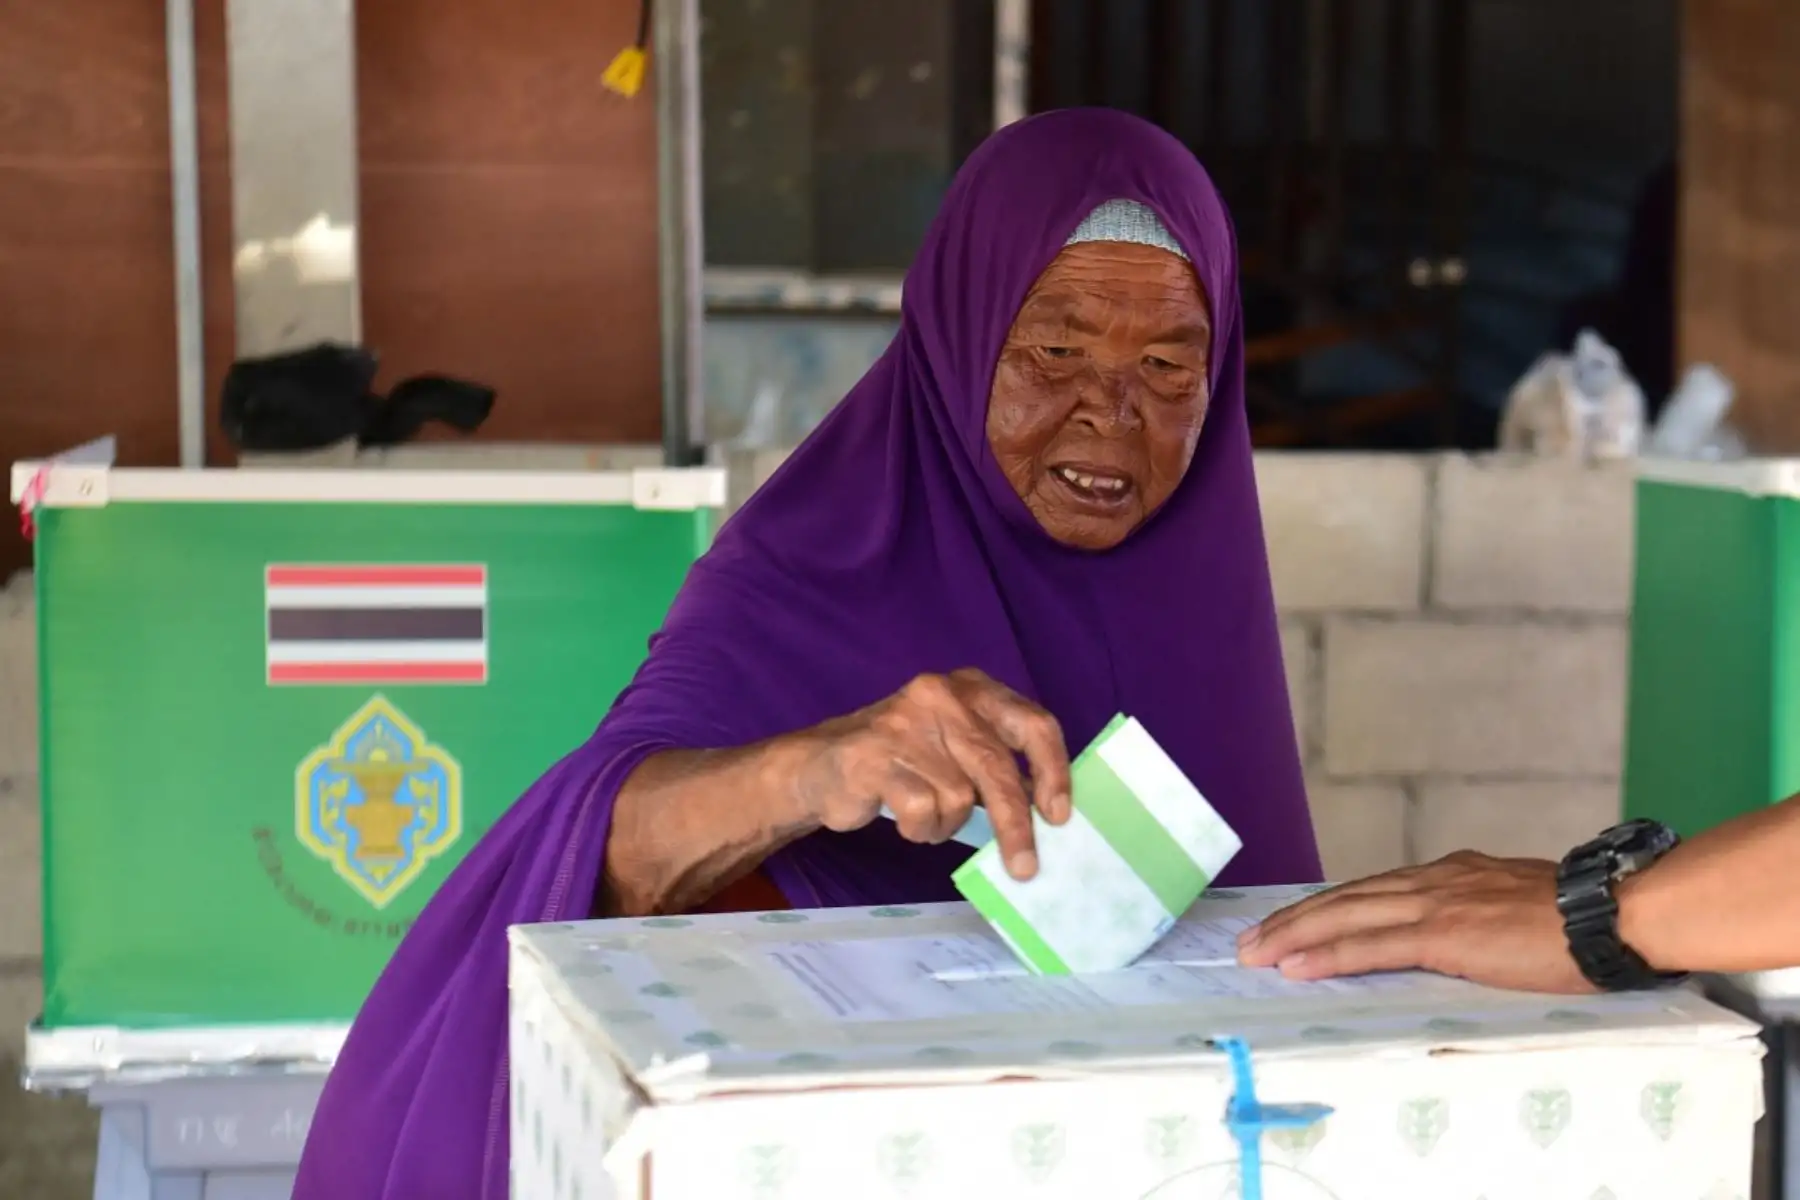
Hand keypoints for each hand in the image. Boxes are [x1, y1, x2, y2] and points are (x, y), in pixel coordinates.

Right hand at [798, 669, 1071, 879]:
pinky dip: (920, 829)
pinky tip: (906, 819)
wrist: (819, 767)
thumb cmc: (904, 763)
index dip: (1053, 771)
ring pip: (957, 797)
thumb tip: (1051, 813)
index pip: (1032, 723)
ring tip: (927, 817)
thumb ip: (999, 766)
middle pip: (996, 767)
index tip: (1059, 815)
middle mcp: (943, 696)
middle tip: (1025, 867)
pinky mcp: (874, 756)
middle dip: (1015, 824)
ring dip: (946, 823)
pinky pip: (922, 810)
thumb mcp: (957, 749)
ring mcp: (905, 723)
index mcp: (973, 689)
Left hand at [1235, 851, 1593, 993]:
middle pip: (1345, 899)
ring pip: (1345, 917)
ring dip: (1293, 937)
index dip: (1326, 908)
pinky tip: (1295, 965)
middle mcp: (1434, 881)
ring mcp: (1435, 904)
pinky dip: (1328, 955)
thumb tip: (1461, 940)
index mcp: (1452, 875)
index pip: (1371, 891)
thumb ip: (1479, 919)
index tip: (1290, 923)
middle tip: (1249, 942)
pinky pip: (1371, 945)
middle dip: (1292, 921)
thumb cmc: (1582, 922)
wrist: (1615, 914)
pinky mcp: (1443, 934)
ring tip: (1254, 955)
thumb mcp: (1516, 910)